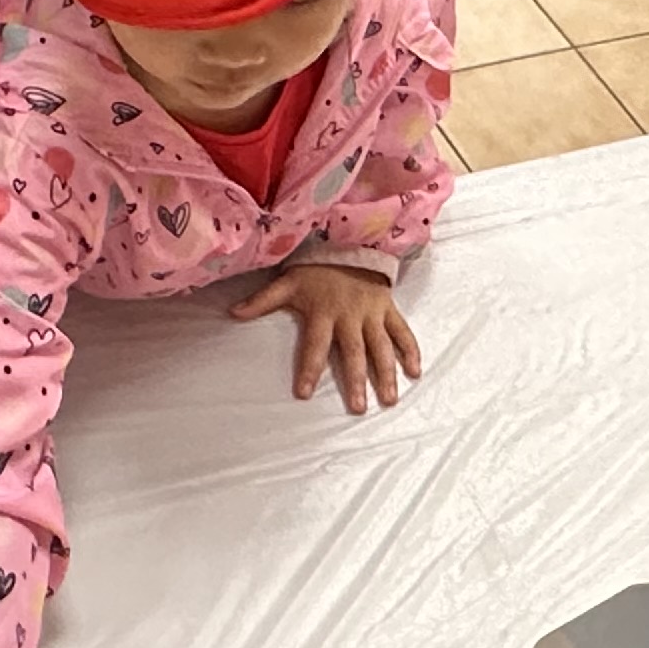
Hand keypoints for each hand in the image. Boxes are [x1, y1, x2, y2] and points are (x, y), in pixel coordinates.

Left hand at [234, 257, 422, 415]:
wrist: (350, 239)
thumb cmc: (316, 268)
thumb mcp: (288, 281)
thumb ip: (262, 300)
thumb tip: (232, 313)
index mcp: (324, 313)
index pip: (315, 346)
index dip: (309, 369)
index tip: (304, 393)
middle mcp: (350, 316)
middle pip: (353, 353)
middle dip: (355, 381)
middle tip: (357, 408)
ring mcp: (372, 314)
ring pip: (381, 348)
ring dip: (386, 374)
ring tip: (388, 399)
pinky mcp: (388, 309)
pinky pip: (402, 331)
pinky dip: (411, 351)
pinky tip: (415, 372)